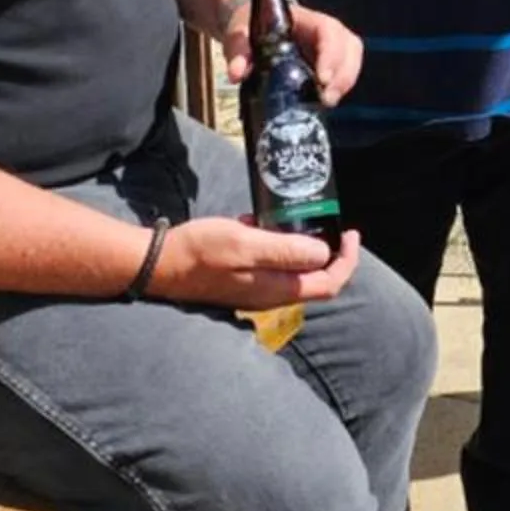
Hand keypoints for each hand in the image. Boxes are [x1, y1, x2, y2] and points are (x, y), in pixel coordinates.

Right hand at [151, 215, 363, 308]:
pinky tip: (257, 221)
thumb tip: (322, 253)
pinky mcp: (240, 280)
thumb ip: (285, 251)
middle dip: (327, 250)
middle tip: (326, 220)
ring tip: (289, 215)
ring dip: (297, 243)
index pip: (329, 283)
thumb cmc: (201, 251)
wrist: (159, 264)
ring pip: (292, 269)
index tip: (350, 232)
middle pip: (315, 278)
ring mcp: (255, 289)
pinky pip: (269, 262)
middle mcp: (270, 294)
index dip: (347, 260)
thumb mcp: (245, 244)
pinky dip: (272, 242)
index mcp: (277, 289)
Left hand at [218, 0, 364, 104]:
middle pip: (349, 45)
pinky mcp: (326, 62)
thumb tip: (236, 73)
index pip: (328, 31)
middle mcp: (322, 31)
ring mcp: (327, 46)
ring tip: (328, 103)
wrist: (247, 24)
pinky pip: (344, 71)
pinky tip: (325, 102)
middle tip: (328, 99)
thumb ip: (237, 52)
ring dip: (345, 82)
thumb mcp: (238, 35)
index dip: (331, 54)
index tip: (323, 79)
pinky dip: (339, 87)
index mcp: (304, 20)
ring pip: (352, 58)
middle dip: (344, 74)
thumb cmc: (247, 26)